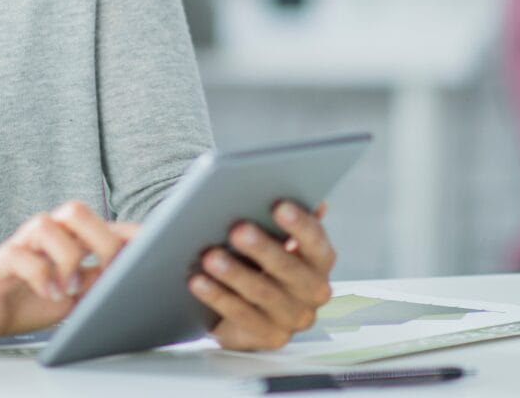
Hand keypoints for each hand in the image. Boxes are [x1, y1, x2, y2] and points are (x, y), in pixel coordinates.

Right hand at [0, 201, 138, 350]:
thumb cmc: (29, 300)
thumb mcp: (74, 296)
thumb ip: (98, 284)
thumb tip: (133, 281)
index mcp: (70, 239)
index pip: (106, 224)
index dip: (133, 234)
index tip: (158, 251)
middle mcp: (47, 233)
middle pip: (76, 211)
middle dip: (101, 240)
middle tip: (108, 272)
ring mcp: (22, 245)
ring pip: (47, 224)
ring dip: (66, 257)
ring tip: (70, 289)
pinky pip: (20, 255)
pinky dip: (40, 274)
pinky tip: (50, 294)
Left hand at [188, 201, 334, 350]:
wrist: (245, 302)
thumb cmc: (258, 256)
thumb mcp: (270, 233)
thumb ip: (281, 214)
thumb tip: (288, 182)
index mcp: (320, 260)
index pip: (316, 241)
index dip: (300, 224)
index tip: (278, 204)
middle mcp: (314, 291)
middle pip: (290, 270)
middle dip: (263, 249)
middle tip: (237, 229)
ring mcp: (293, 318)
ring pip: (264, 294)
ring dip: (235, 274)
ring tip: (210, 256)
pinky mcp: (268, 337)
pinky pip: (242, 317)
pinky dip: (219, 298)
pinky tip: (199, 281)